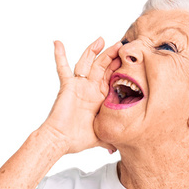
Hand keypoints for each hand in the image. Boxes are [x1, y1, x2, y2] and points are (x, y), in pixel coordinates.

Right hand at [44, 36, 121, 154]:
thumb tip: (116, 149)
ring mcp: (79, 86)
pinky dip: (59, 55)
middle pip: (102, 67)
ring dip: (92, 51)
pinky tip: (57, 42)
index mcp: (99, 98)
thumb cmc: (77, 139)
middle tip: (121, 45)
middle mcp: (90, 89)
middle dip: (111, 56)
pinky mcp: (67, 86)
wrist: (61, 140)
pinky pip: (63, 68)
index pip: (111, 79)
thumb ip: (109, 140)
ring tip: (102, 39)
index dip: (119, 69)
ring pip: (87, 63)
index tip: (130, 60)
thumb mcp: (100, 137)